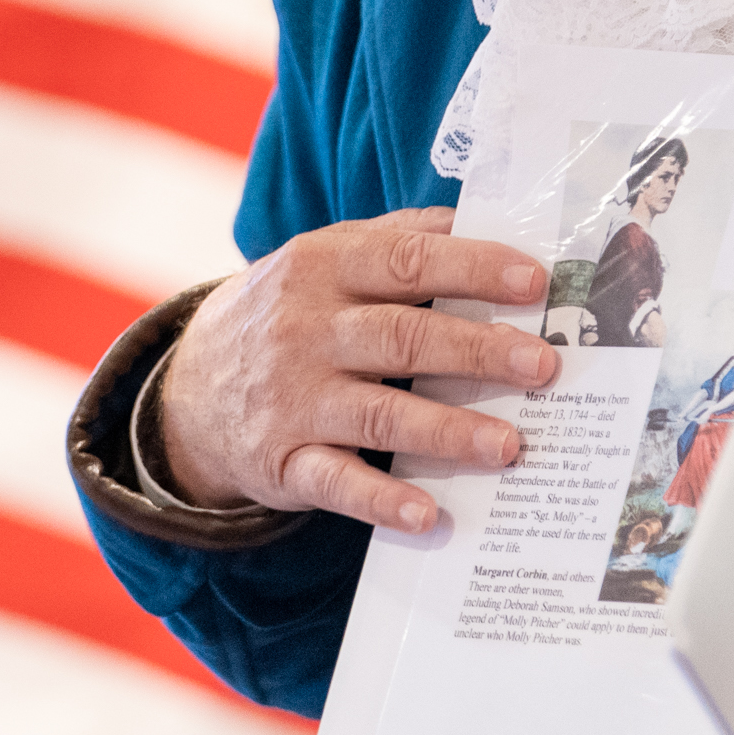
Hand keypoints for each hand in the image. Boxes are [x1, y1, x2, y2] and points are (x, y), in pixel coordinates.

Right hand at [156, 206, 554, 532]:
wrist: (189, 386)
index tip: (534, 284)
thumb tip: (481, 219)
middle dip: (478, 350)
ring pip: (377, 412)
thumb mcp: (323, 258)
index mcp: (322, 267)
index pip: (405, 262)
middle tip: (544, 366)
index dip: (472, 269)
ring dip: (448, 429)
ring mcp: (291, 398)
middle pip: (402, 336)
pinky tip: (428, 514)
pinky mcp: (282, 460)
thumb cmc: (286, 313)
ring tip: (511, 445)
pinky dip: (381, 499)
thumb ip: (396, 238)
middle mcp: (304, 330)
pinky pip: (335, 482)